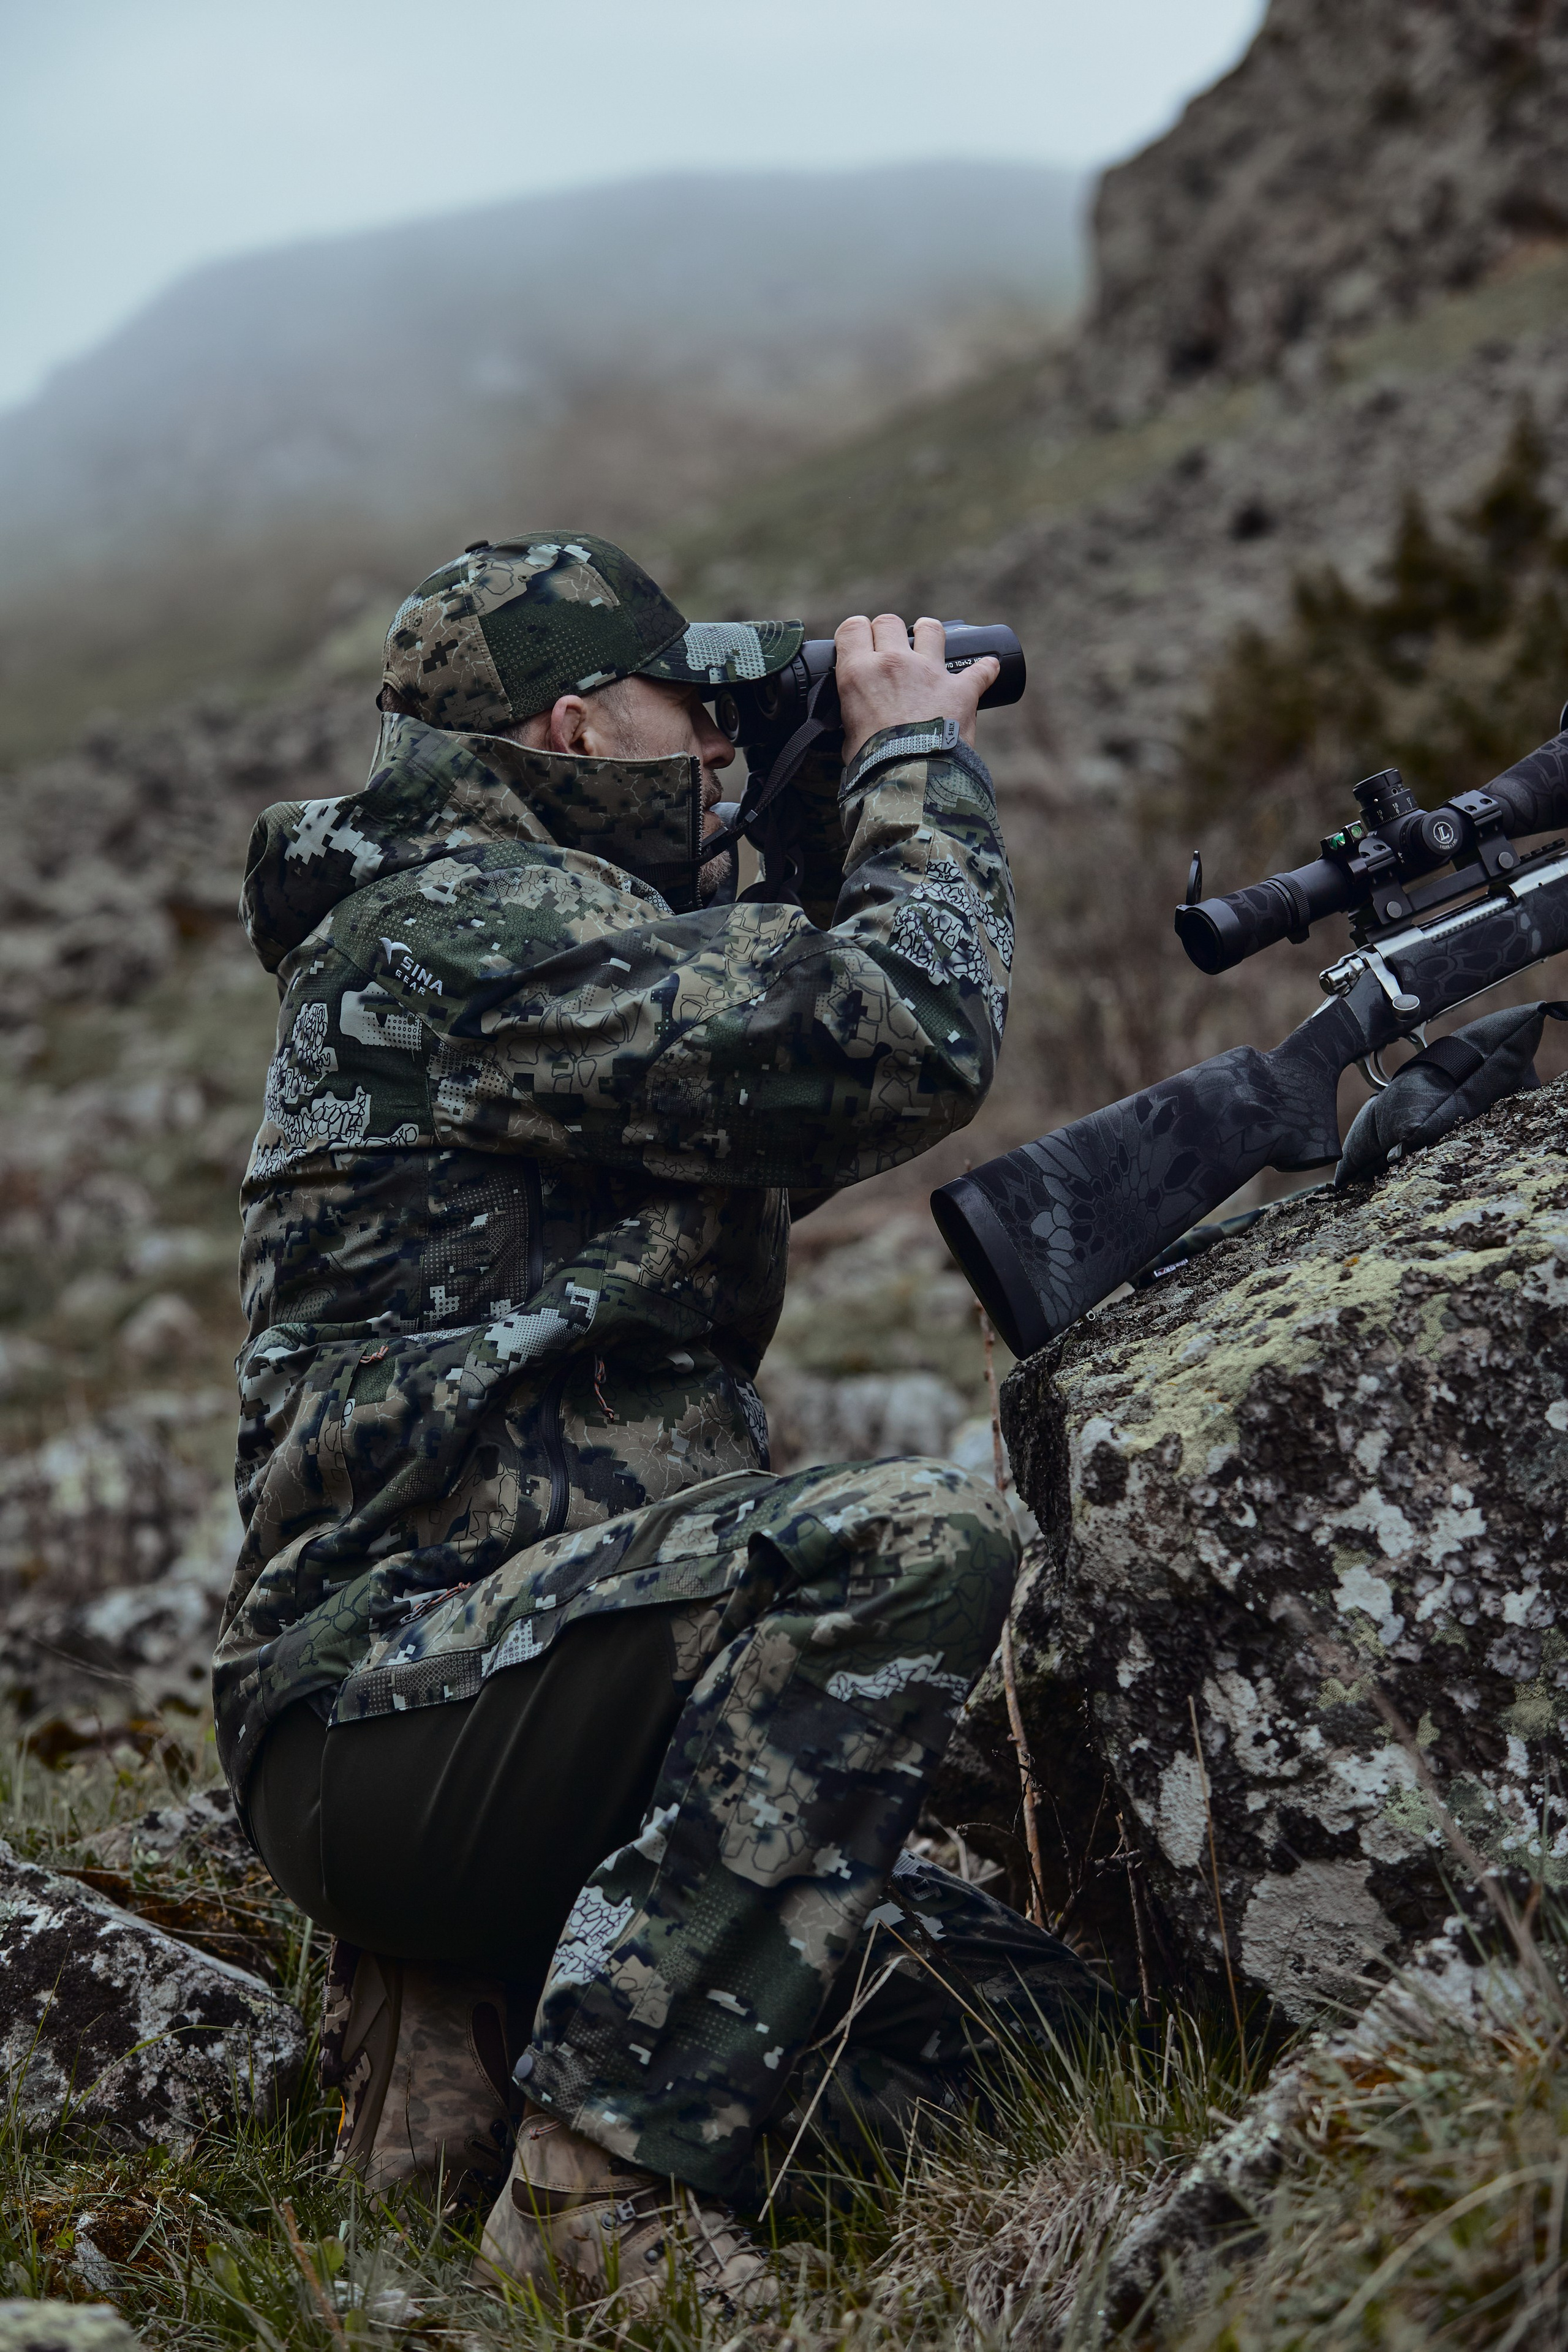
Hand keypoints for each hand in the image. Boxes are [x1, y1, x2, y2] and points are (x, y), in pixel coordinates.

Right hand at [834, 612, 999, 766]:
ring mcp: (929, 672)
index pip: (852, 628)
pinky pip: (981, 669)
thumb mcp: (849, 736)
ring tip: (929, 639)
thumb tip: (858, 723)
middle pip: (888, 622)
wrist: (910, 779)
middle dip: (888, 632)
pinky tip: (989, 668)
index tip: (859, 644)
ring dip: (929, 633)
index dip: (856, 634)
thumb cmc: (874, 765)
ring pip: (931, 630)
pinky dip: (985, 669)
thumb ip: (854, 717)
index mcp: (858, 673)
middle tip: (890, 648)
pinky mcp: (960, 689)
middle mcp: (893, 663)